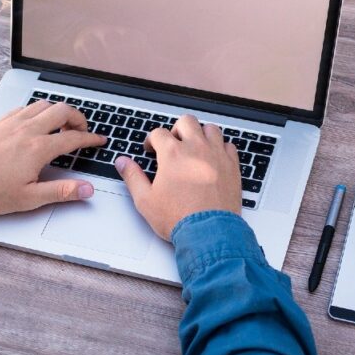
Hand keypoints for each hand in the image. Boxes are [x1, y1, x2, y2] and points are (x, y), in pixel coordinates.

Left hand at [0, 100, 106, 214]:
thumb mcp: (30, 198)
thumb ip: (61, 192)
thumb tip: (85, 189)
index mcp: (38, 149)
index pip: (73, 138)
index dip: (90, 139)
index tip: (98, 140)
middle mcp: (28, 131)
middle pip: (62, 111)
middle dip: (78, 117)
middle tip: (82, 130)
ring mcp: (13, 123)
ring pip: (44, 105)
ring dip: (58, 111)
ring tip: (62, 125)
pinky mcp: (2, 122)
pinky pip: (25, 107)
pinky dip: (38, 111)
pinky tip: (37, 122)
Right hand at [114, 114, 240, 239]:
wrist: (209, 232)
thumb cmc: (178, 218)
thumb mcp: (145, 200)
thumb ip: (132, 177)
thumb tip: (122, 162)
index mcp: (172, 154)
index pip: (159, 133)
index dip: (152, 140)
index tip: (152, 149)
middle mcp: (196, 148)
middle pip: (186, 121)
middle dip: (177, 129)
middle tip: (174, 144)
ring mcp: (216, 155)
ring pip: (210, 129)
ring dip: (201, 134)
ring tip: (195, 147)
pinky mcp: (232, 166)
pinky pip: (229, 145)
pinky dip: (221, 147)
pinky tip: (214, 158)